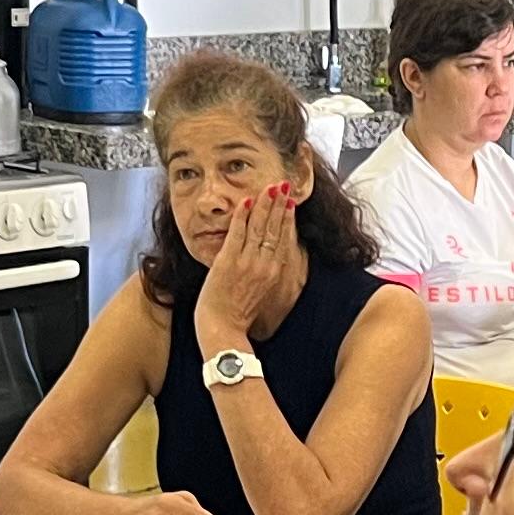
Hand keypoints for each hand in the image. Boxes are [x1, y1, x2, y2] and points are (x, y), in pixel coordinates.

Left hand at [195, 184, 305, 354]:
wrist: (223, 329)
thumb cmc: (238, 315)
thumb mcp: (261, 292)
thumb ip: (267, 274)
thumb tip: (272, 261)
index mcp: (273, 273)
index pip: (283, 239)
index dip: (287, 218)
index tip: (290, 202)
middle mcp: (264, 265)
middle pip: (275, 229)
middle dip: (279, 204)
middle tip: (284, 185)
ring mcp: (246, 263)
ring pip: (258, 227)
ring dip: (264, 205)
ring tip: (270, 187)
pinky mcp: (228, 262)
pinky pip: (237, 233)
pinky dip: (242, 216)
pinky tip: (246, 201)